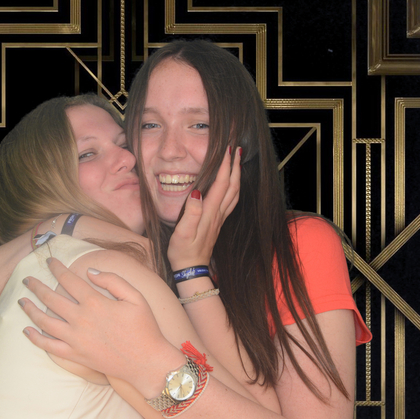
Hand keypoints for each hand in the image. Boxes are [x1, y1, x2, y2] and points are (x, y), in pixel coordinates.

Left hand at [18, 258, 178, 391]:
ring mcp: (75, 339)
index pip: (68, 279)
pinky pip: (49, 346)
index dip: (56, 268)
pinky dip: (35, 338)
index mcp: (95, 302)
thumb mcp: (136, 297)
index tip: (49, 261)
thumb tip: (90, 272)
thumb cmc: (144, 328)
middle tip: (27, 279)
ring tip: (21, 301)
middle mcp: (80, 319)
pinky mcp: (75, 355)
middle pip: (51, 298)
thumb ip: (113, 280)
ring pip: (44, 321)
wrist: (146, 362)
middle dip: (36, 286)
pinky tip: (26, 330)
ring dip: (30, 309)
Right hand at [167, 147, 240, 269]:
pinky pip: (231, 201)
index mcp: (210, 212)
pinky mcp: (218, 223)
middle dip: (235, 166)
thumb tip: (197, 192)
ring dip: (237, 175)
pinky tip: (232, 185)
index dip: (225, 165)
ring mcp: (220, 219)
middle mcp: (218, 214)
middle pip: (232, 186)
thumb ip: (191, 213)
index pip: (221, 183)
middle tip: (236, 148)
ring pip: (234, 193)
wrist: (192, 269)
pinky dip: (234, 188)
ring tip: (237, 162)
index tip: (227, 149)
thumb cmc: (183, 252)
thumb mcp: (182, 233)